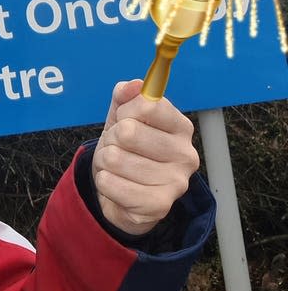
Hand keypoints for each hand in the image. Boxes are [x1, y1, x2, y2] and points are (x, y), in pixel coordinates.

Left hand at [92, 79, 198, 235]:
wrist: (123, 192)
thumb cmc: (126, 148)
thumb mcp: (122, 116)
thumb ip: (125, 95)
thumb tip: (134, 84)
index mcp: (181, 127)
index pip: (149, 105)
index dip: (126, 110)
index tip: (125, 118)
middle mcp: (186, 154)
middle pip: (128, 131)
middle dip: (112, 138)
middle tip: (119, 147)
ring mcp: (176, 183)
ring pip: (115, 158)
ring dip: (106, 161)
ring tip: (117, 166)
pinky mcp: (159, 206)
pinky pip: (111, 184)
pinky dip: (104, 181)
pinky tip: (116, 183)